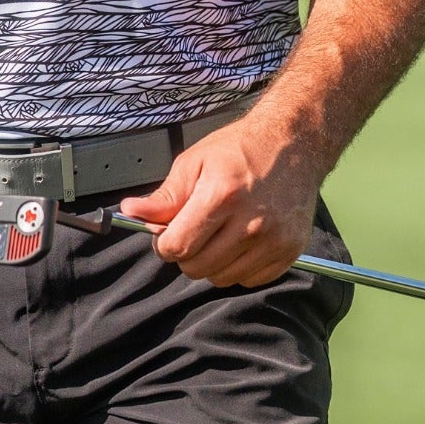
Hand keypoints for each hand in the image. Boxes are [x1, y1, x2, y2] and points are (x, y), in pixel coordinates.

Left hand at [119, 119, 321, 287]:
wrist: (294, 143)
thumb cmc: (241, 149)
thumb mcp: (194, 162)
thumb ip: (164, 196)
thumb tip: (131, 212)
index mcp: (222, 196)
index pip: (177, 247)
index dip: (164, 243)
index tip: (167, 233)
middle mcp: (251, 222)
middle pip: (197, 268)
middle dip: (186, 253)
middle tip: (193, 230)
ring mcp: (274, 240)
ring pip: (222, 278)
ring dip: (212, 262)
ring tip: (218, 233)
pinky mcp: (289, 251)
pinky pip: (249, 280)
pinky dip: (238, 267)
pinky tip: (240, 241)